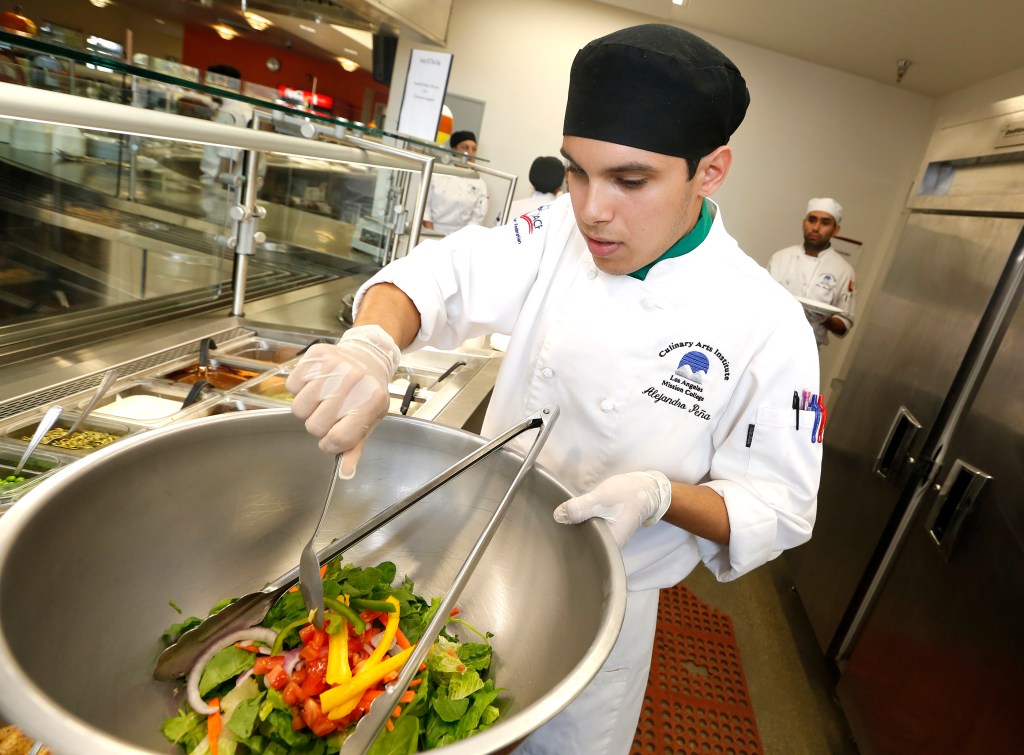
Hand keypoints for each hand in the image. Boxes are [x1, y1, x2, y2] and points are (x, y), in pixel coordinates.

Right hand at [286, 325, 400, 478]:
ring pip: (298, 408)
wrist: (368, 356)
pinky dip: (299, 390)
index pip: (339, 438)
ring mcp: (334, 366)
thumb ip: (355, 446)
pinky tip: (315, 385)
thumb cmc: (368, 393)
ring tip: (321, 400)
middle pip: (314, 426)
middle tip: (328, 415)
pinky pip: (291, 386)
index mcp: (371, 402)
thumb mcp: (370, 419)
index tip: (331, 440)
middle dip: (319, 426)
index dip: (330, 445)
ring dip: (307, 409)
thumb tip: (345, 473)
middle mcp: (354, 382)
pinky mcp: (316, 355)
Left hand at [552, 471, 672, 548]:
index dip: (566, 543)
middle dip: (567, 535)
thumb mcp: (601, 499)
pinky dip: (579, 523)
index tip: (553, 535)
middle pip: (582, 546)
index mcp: (609, 544)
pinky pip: (587, 530)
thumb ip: (580, 507)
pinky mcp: (603, 529)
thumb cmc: (626, 495)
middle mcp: (608, 546)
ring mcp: (606, 538)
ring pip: (584, 537)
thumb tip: (558, 516)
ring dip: (572, 528)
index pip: (582, 552)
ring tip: (558, 521)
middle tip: (553, 525)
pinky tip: (570, 517)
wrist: (644, 488)